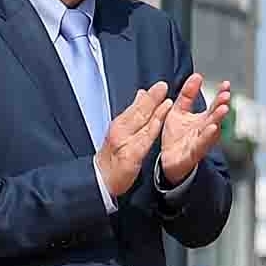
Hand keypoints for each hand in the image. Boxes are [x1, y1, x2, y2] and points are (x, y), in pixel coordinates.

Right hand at [95, 83, 169, 198]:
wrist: (100, 179)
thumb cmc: (112, 157)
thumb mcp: (122, 133)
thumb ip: (133, 114)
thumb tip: (142, 94)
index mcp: (121, 125)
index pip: (136, 108)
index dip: (148, 97)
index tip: (160, 86)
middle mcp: (120, 131)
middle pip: (137, 113)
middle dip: (151, 99)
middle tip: (162, 86)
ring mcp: (124, 143)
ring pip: (140, 124)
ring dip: (152, 112)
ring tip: (165, 101)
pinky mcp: (129, 156)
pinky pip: (141, 142)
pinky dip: (149, 131)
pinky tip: (157, 124)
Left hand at [156, 73, 232, 186]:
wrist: (168, 161)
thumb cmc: (176, 136)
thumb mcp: (179, 111)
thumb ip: (187, 95)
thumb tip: (197, 75)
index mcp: (203, 119)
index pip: (215, 105)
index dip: (221, 94)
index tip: (226, 84)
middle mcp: (205, 130)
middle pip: (216, 116)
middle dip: (222, 105)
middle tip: (226, 95)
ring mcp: (201, 142)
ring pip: (213, 130)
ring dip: (219, 119)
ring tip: (224, 108)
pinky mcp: (194, 153)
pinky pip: (202, 144)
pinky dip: (208, 136)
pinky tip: (212, 128)